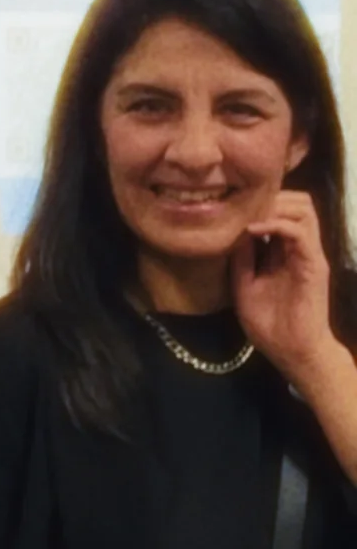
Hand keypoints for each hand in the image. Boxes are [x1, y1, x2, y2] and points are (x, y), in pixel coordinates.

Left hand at [231, 189, 341, 388]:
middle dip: (272, 196)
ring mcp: (309, 254)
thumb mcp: (245, 287)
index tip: (233, 205)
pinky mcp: (314, 265)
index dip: (261, 202)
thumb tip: (233, 231)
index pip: (282, 211)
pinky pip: (302, 233)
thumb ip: (242, 259)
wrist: (293, 352)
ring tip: (250, 215)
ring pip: (304, 209)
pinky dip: (278, 224)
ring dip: (276, 205)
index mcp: (284, 252)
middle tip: (243, 205)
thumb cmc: (271, 326)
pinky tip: (254, 229)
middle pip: (298, 202)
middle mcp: (299, 248)